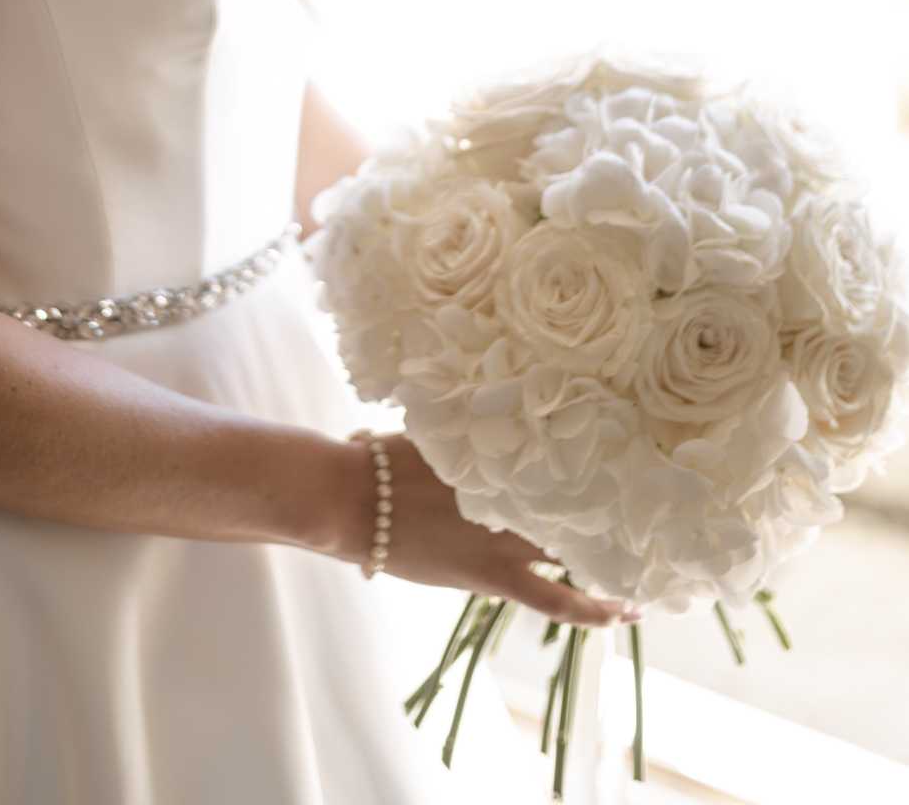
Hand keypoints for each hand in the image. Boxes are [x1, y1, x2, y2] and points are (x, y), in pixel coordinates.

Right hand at [326, 432, 640, 628]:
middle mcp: (514, 491)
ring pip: (579, 544)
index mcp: (500, 456)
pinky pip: (557, 597)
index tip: (637, 460)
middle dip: (621, 506)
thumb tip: (473, 403)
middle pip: (584, 499)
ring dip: (615, 552)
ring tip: (655, 561)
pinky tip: (622, 612)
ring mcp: (508, 534)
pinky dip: (592, 606)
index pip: (568, 458)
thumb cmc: (379, 460)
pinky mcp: (496, 575)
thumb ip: (460, 428)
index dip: (606, 463)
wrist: (352, 499)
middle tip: (661, 511)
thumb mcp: (427, 432)